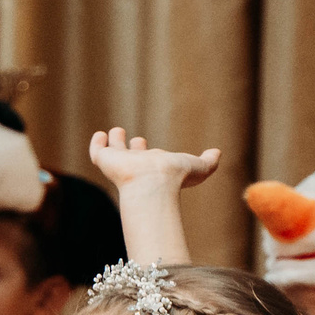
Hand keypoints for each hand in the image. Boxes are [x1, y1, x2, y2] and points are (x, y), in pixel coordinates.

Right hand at [87, 128, 220, 193]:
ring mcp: (120, 163)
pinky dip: (97, 143)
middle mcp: (136, 165)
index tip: (143, 143)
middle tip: (134, 139)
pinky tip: (99, 135)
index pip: (148, 158)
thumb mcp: (200, 167)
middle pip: (131, 155)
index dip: (146, 151)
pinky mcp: (105, 161)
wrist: (154, 183)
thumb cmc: (176, 177)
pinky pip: (97, 151)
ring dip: (114, 142)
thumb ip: (209, 161)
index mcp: (153, 167)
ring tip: (115, 131)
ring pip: (113, 152)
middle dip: (132, 147)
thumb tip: (217, 153)